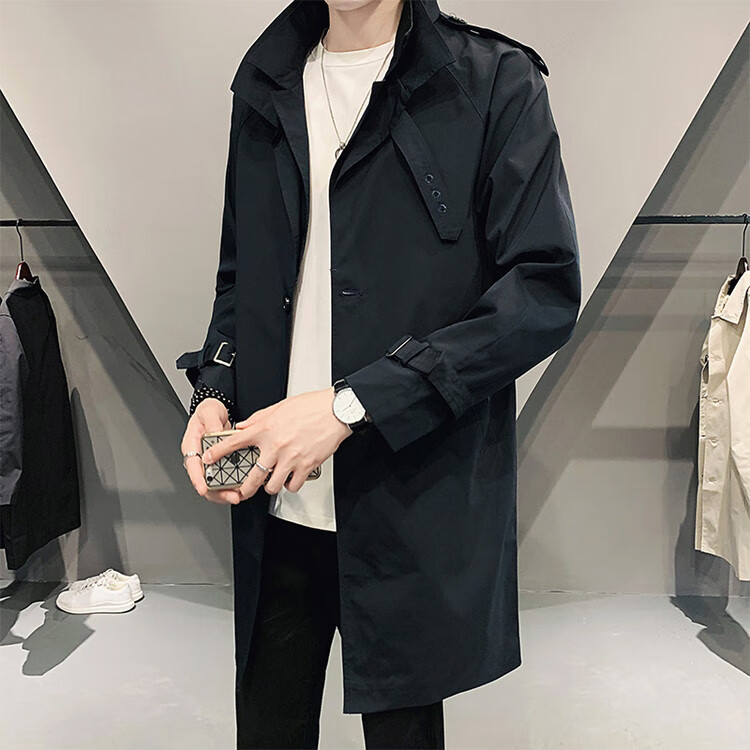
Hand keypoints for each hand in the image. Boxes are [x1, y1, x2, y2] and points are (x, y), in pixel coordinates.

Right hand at [181, 398, 244, 504]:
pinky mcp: (220, 463)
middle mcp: (199, 457)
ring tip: (239, 495)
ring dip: (226, 492)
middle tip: (232, 496)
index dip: (198, 480)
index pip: (192, 466)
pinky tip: (242, 487)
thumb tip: (215, 433)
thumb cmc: (208, 412)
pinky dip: (232, 484)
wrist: (216, 412)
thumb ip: (212, 422)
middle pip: (204, 481)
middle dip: (217, 492)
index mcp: (191, 446)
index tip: (204, 489)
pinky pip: (224, 477)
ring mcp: (210, 462)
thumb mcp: (209, 412)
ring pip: (214, 483)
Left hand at [201, 386, 352, 499]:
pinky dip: (291, 485)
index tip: (208, 459)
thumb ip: (258, 419)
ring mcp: (291, 458)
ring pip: (272, 485)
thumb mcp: (279, 407)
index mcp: (266, 429)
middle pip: (252, 476)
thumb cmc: (311, 407)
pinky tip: (291, 479)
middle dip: (244, 488)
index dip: (218, 453)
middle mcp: (275, 446)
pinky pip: (293, 485)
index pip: (234, 443)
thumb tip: (243, 427)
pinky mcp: (306, 466)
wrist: (335, 411)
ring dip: (270, 486)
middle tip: (243, 490)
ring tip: (272, 482)